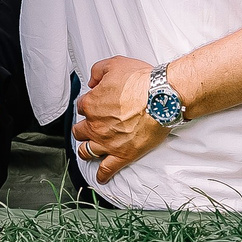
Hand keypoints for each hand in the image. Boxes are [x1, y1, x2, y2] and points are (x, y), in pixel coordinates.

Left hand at [72, 55, 173, 184]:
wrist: (161, 98)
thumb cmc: (141, 81)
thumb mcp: (115, 64)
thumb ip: (98, 71)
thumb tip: (92, 82)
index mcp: (91, 104)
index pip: (81, 106)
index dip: (88, 105)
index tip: (95, 105)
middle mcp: (95, 125)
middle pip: (80, 131)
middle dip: (83, 128)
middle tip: (90, 127)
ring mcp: (108, 142)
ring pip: (87, 151)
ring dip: (86, 150)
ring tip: (89, 150)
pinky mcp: (123, 154)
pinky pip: (107, 169)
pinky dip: (102, 175)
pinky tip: (100, 177)